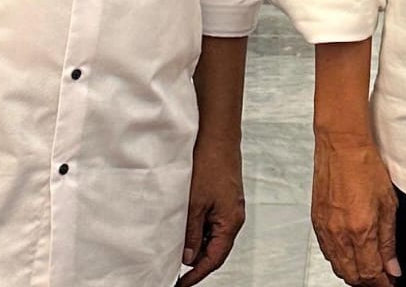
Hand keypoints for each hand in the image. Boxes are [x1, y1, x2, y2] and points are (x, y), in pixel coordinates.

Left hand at [181, 135, 245, 281]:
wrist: (217, 133)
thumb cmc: (210, 162)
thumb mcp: (195, 203)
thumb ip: (192, 233)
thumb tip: (188, 256)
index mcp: (230, 222)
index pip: (214, 259)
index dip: (196, 274)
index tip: (182, 283)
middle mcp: (233, 215)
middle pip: (214, 248)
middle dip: (195, 257)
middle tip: (173, 263)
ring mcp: (228, 205)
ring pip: (211, 233)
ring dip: (195, 238)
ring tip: (176, 240)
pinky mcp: (223, 194)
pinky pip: (211, 218)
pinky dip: (198, 224)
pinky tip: (184, 220)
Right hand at [312, 131, 399, 285]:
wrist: (341, 144)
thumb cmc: (364, 165)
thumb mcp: (388, 204)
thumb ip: (389, 241)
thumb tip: (393, 267)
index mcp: (361, 230)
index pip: (371, 274)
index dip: (383, 284)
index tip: (390, 283)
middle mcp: (340, 234)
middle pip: (353, 276)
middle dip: (368, 282)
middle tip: (380, 278)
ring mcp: (326, 229)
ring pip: (338, 267)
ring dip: (353, 273)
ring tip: (366, 267)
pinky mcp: (316, 222)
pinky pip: (327, 252)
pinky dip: (339, 260)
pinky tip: (348, 253)